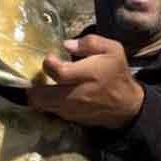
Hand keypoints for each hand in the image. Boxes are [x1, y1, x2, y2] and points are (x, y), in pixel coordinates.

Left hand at [26, 35, 144, 128]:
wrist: (125, 105)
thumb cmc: (116, 73)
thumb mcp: (112, 50)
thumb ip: (90, 42)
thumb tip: (66, 45)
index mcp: (89, 75)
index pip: (59, 73)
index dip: (49, 64)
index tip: (50, 58)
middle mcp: (77, 94)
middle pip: (42, 96)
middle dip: (34, 85)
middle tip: (39, 75)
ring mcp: (72, 109)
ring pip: (42, 105)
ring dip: (38, 94)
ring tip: (42, 83)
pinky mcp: (70, 117)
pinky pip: (50, 110)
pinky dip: (46, 102)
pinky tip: (51, 92)